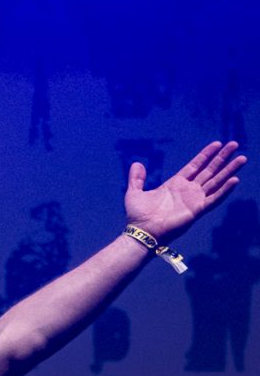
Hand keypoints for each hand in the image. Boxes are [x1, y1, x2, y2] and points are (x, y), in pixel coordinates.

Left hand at [125, 141, 246, 242]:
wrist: (142, 231)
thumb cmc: (138, 215)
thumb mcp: (134, 192)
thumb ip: (137, 178)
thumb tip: (136, 163)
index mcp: (175, 184)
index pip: (195, 166)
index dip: (206, 155)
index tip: (217, 144)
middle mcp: (188, 190)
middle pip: (210, 170)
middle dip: (222, 158)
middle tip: (234, 144)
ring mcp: (194, 199)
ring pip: (216, 181)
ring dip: (229, 170)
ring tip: (242, 158)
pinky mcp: (197, 210)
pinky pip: (214, 198)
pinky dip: (225, 190)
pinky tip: (234, 180)